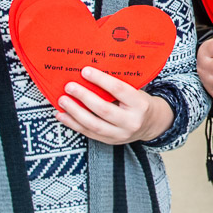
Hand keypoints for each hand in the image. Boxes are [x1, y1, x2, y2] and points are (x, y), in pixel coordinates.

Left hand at [55, 66, 174, 144]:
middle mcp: (131, 121)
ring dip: (75, 112)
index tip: (85, 71)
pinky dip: (73, 124)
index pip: (118, 90)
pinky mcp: (110, 141)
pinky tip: (62, 115)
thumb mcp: (136, 91)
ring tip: (63, 101)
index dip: (100, 80)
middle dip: (84, 97)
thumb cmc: (139, 102)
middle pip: (104, 109)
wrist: (151, 124)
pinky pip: (88, 133)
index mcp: (140, 104)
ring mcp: (120, 134)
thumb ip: (118, 85)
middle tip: (69, 87)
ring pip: (94, 124)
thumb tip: (90, 73)